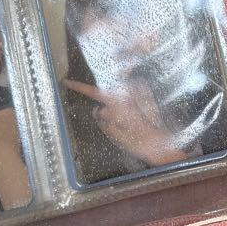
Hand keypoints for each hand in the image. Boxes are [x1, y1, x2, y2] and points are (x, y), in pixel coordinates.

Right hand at [63, 78, 186, 166]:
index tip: (66, 81)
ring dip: (116, 110)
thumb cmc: (136, 141)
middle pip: (107, 94)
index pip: (94, 91)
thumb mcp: (113, 134)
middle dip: (103, 104)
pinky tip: (131, 123)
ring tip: (125, 126)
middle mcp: (127, 95)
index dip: (79, 87)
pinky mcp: (144, 100)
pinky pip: (127, 101)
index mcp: (117, 102)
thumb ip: (102, 119)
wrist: (159, 144)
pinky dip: (125, 109)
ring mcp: (136, 96)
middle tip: (113, 123)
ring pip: (117, 98)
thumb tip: (97, 109)